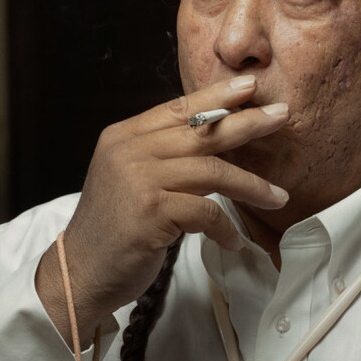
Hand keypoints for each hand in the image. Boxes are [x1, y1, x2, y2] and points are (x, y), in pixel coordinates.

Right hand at [36, 74, 289, 341]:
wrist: (79, 273)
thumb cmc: (112, 231)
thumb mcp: (129, 180)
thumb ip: (159, 156)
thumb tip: (212, 139)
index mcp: (123, 137)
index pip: (178, 108)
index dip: (216, 96)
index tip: (249, 87)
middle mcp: (128, 151)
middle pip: (201, 131)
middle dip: (246, 122)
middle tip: (280, 116)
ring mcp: (138, 180)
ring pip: (211, 171)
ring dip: (250, 185)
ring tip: (278, 196)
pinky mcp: (150, 212)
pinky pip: (206, 212)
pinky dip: (225, 228)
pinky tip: (234, 241)